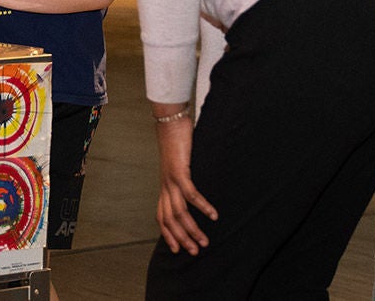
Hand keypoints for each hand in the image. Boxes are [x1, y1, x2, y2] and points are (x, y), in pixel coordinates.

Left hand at [153, 113, 216, 254]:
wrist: (170, 122)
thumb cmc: (178, 142)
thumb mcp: (181, 166)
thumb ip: (186, 179)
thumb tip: (195, 190)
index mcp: (164, 186)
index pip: (161, 217)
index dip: (167, 234)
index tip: (177, 249)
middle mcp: (165, 186)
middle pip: (170, 220)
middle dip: (182, 238)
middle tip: (195, 251)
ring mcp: (171, 180)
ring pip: (179, 212)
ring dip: (192, 228)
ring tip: (205, 240)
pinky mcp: (179, 171)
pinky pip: (190, 194)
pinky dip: (202, 206)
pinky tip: (213, 215)